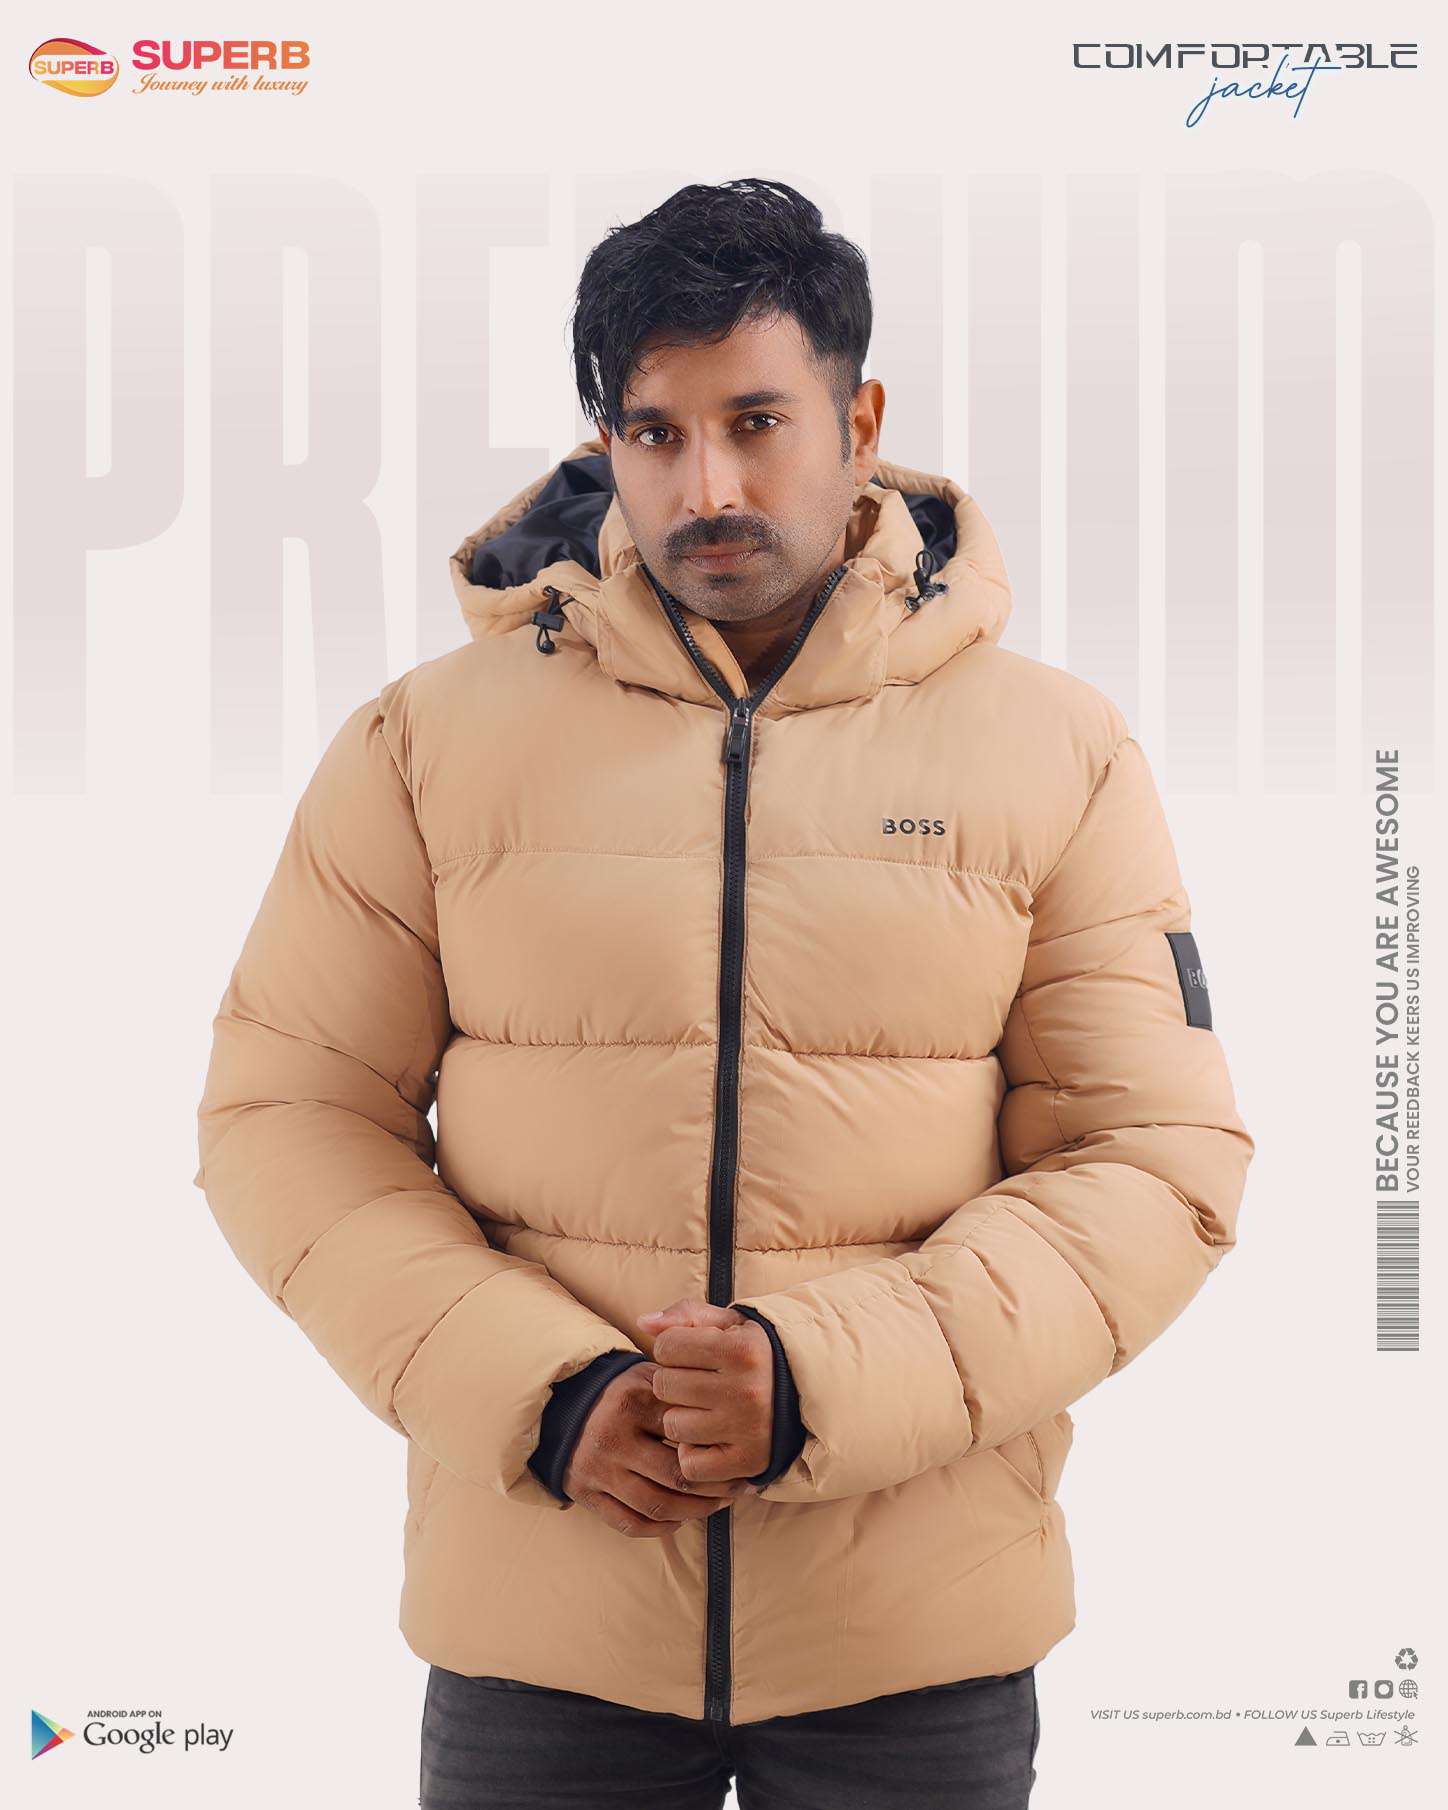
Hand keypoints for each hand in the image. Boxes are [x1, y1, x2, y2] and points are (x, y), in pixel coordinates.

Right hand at [563, 1360, 752, 1538]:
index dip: (720, 1446)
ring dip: (695, 1511)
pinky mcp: (586, 1494)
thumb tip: (729, 1410)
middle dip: (716, 1487)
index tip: (745, 1454)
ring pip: (658, 1506)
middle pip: (677, 1475)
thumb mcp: (647, 1377)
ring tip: (718, 1505)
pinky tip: (681, 1517)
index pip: (686, 1431)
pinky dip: (661, 1527)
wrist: (561, 1404)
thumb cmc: (620, 1391)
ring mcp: (598, 1470)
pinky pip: (631, 1524)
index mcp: (631, 1402)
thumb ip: (681, 1389)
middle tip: (740, 1488)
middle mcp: (612, 1437)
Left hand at [636, 1297, 773, 1486]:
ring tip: (703, 1409)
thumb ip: (685, 1315)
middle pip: (664, 1385)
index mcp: (742, 1350)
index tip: (690, 1354)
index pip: (666, 1346)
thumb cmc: (754, 1353)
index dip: (672, 1348)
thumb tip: (642, 1323)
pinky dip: (692, 1454)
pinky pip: (690, 1465)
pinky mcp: (748, 1462)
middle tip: (695, 1383)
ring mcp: (748, 1430)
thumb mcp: (728, 1324)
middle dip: (673, 1382)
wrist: (805, 1394)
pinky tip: (707, 1439)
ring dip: (681, 1417)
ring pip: (673, 1425)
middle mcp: (746, 1390)